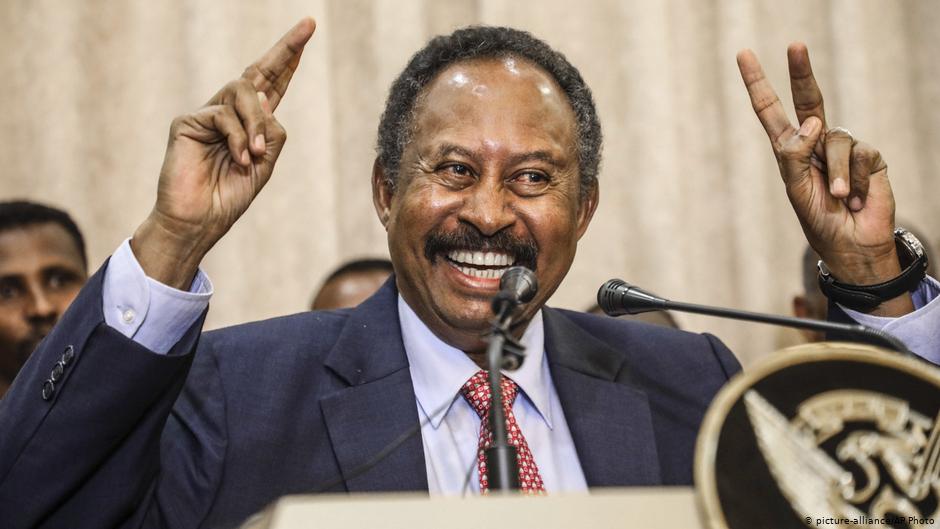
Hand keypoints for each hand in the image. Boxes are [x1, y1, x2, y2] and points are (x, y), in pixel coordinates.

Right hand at [132, 18, 315, 288]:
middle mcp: (229, 113)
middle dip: (284, 50)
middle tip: (307, 27)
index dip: (288, 60)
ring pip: (245, 94)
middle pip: (257, 73)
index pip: (272, 85)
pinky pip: (223, 116)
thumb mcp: (264, 166)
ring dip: (256, 123)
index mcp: (251, 124)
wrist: (199, 221)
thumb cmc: (229, 197)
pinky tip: (238, 160)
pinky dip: (237, 139)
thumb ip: (271, 135)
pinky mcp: (188, 122)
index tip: (307, 31)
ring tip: (256, 154)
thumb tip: (266, 102)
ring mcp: (208, 115)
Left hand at [737, 43, 912, 315]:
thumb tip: (813, 121)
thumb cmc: (818, 220)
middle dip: (801, 72)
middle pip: (808, 98)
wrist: (851, 245)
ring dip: (834, 173)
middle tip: (795, 45)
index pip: (771, 110)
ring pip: (834, 139)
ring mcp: (843, 148)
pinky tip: (855, 199)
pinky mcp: (869, 157)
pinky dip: (853, 180)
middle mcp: (816, 142)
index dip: (758, 83)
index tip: (744, 54)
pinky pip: (859, 155)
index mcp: (790, 148)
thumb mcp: (795, 191)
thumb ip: (795, 156)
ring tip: (838, 198)